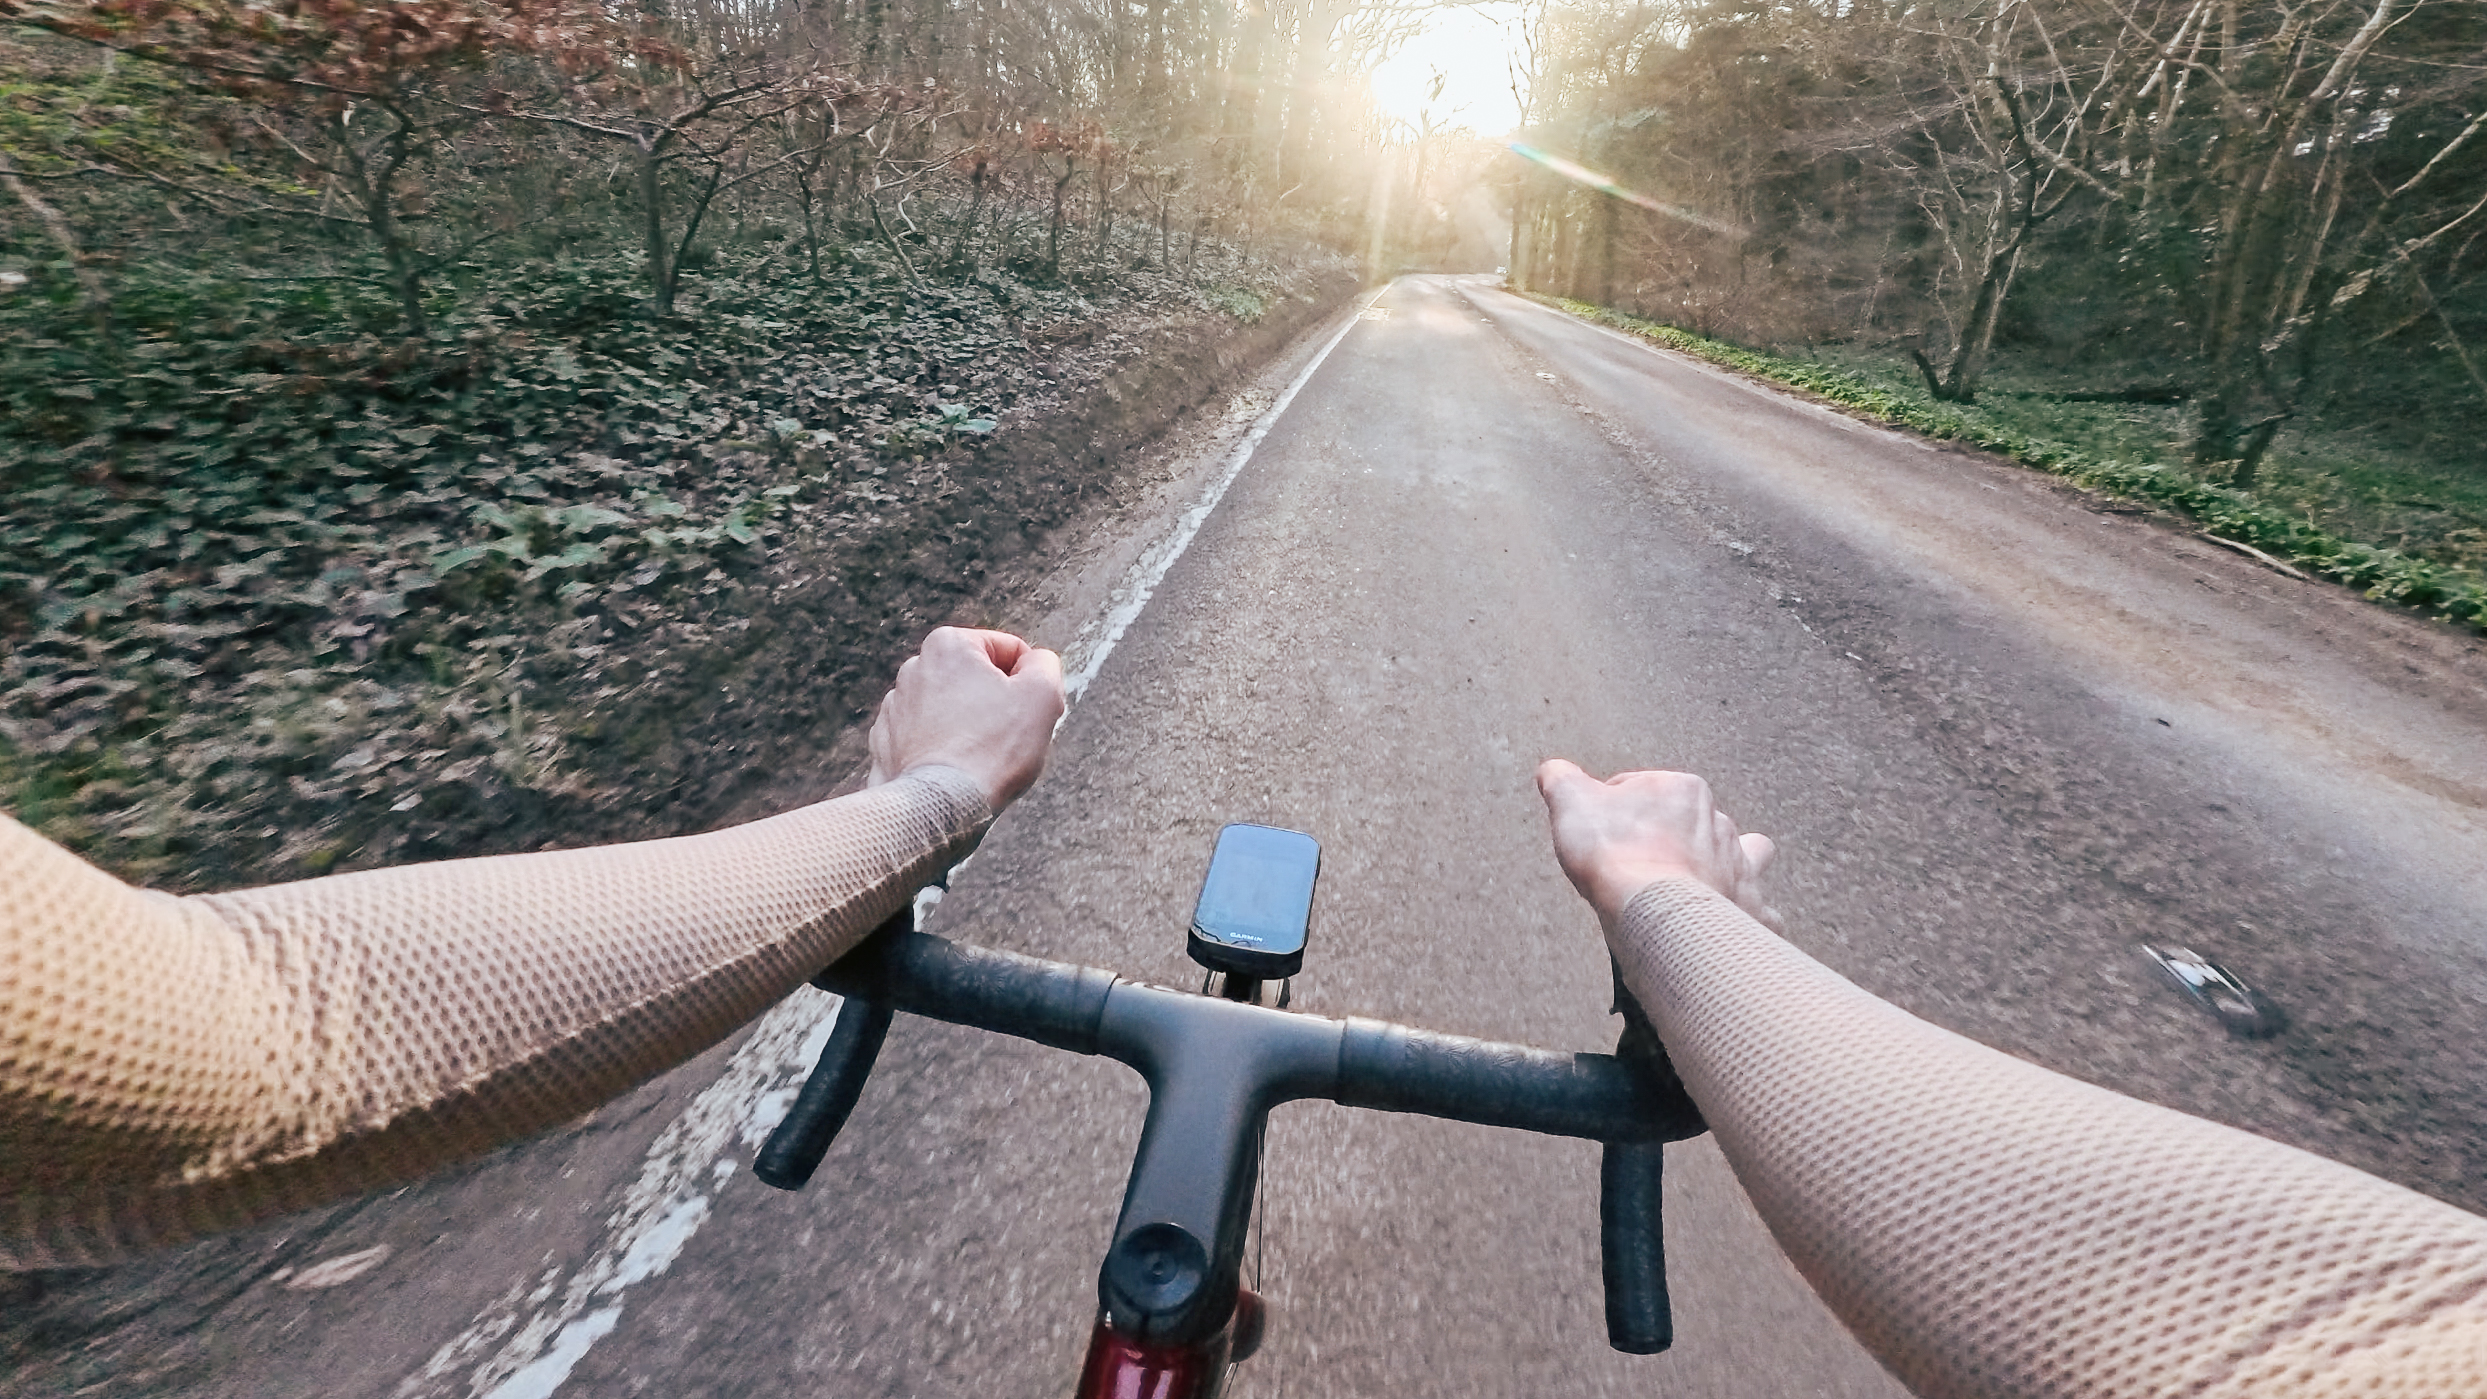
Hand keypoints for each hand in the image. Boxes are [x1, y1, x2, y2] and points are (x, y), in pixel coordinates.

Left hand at [868, 627, 1064, 810]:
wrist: (940, 807)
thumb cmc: (993, 750)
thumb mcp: (1042, 696)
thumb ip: (1045, 665)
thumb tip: (1036, 662)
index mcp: (948, 645)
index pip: (1010, 652)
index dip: (1031, 684)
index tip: (1030, 715)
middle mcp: (913, 668)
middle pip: (978, 680)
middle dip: (998, 705)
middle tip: (1009, 740)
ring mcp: (895, 707)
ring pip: (953, 709)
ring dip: (972, 727)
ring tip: (982, 759)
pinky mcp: (886, 743)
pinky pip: (929, 738)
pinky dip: (944, 750)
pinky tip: (957, 771)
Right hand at [1534, 760, 1780, 928]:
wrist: (1656, 911)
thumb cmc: (1616, 854)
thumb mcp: (1571, 804)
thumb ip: (1562, 780)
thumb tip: (1553, 768)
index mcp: (1681, 790)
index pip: (1644, 788)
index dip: (1618, 808)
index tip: (1602, 834)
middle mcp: (1718, 822)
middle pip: (1692, 822)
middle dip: (1673, 836)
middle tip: (1642, 862)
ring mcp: (1739, 865)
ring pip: (1742, 856)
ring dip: (1725, 867)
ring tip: (1704, 885)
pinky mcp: (1749, 907)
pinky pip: (1757, 910)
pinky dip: (1748, 917)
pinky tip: (1735, 929)